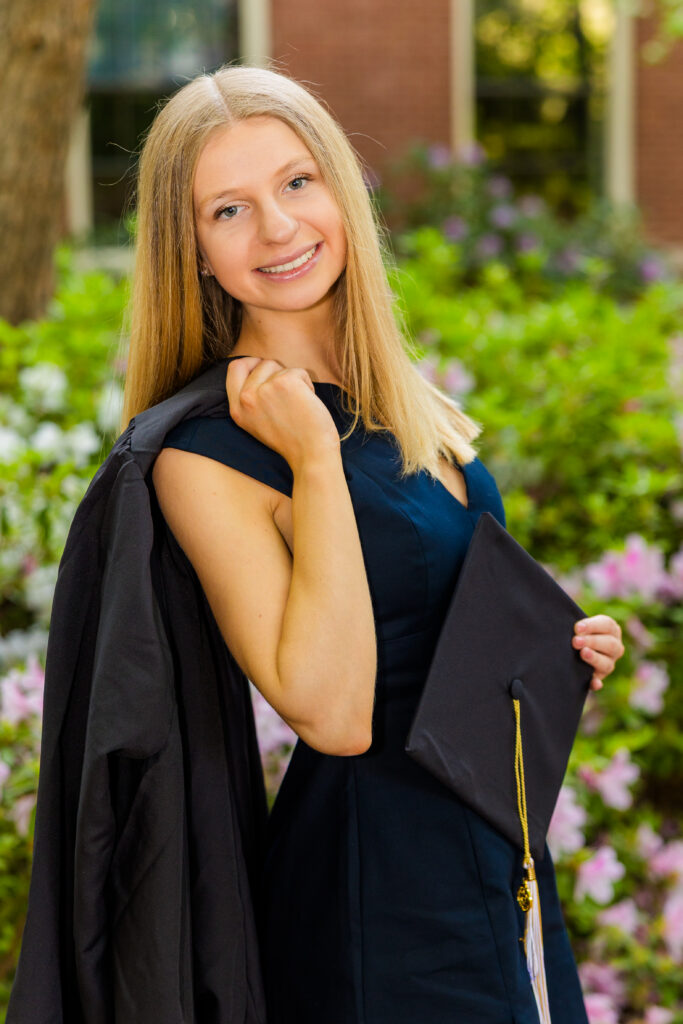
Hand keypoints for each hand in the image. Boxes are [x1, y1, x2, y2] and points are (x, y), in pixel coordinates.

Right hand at [225, 356, 340, 469]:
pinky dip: (307, 384)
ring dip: (293, 380)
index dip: (251, 363)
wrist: (312, 455)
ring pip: (280, 366)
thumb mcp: (258, 422)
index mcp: (237, 410)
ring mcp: (264, 390)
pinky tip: (307, 405)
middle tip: (289, 396)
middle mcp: (246, 399)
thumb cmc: (292, 440)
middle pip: (261, 363)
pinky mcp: (284, 383)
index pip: (234, 368)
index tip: (266, 371)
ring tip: (297, 405)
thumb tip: (260, 367)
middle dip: (278, 372)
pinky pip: (298, 371)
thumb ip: (252, 398)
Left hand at [572, 614, 624, 691]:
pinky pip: (599, 682)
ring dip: (595, 658)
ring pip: (607, 664)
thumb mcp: (580, 625)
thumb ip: (579, 625)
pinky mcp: (598, 678)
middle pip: (609, 644)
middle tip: (575, 641)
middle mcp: (615, 647)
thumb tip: (575, 627)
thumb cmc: (575, 631)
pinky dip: (596, 683)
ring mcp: (608, 664)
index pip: (608, 625)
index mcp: (611, 630)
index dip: (593, 626)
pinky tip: (593, 683)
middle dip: (592, 642)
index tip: (577, 628)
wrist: (571, 647)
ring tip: (583, 654)